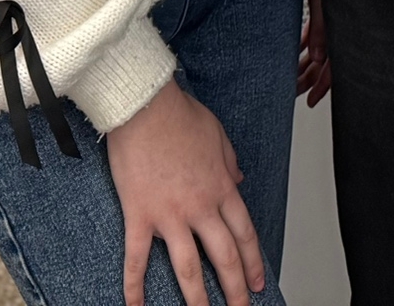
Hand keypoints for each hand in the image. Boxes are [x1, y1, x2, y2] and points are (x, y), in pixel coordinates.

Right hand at [107, 79, 263, 305]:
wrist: (146, 106)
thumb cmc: (180, 116)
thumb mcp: (219, 136)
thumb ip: (230, 163)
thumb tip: (239, 180)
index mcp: (222, 187)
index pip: (244, 234)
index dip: (253, 262)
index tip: (257, 282)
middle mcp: (201, 207)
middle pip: (224, 257)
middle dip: (234, 289)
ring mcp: (170, 215)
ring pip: (189, 267)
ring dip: (197, 298)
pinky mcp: (140, 216)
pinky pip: (138, 258)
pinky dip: (135, 286)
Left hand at [297, 0, 330, 107]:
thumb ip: (320, 27)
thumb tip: (315, 58)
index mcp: (342, 19)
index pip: (337, 62)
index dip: (325, 84)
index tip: (311, 99)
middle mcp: (337, 17)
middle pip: (325, 58)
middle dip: (310, 77)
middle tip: (294, 90)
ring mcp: (329, 10)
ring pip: (318, 46)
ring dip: (304, 62)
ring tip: (290, 75)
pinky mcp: (320, 0)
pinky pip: (313, 29)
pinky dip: (303, 42)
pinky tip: (293, 49)